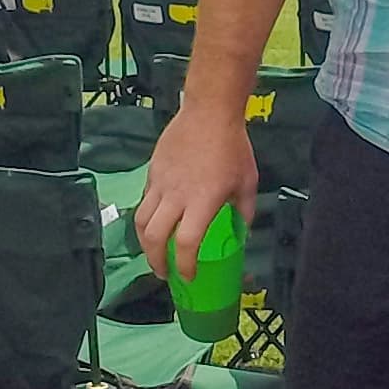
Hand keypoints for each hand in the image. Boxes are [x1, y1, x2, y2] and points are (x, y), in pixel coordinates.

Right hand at [135, 102, 259, 282]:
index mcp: (203, 202)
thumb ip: (244, 210)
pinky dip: (147, 218)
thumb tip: (242, 230)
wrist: (209, 112)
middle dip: (156, 261)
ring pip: (140, 221)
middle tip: (163, 272)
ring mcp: (160, 183)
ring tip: (153, 252)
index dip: (184, 266)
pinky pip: (144, 201)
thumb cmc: (233, 147)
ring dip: (145, 243)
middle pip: (153, 237)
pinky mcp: (152, 172)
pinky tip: (156, 221)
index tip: (188, 277)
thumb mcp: (247, 182)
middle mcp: (176, 196)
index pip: (186, 243)